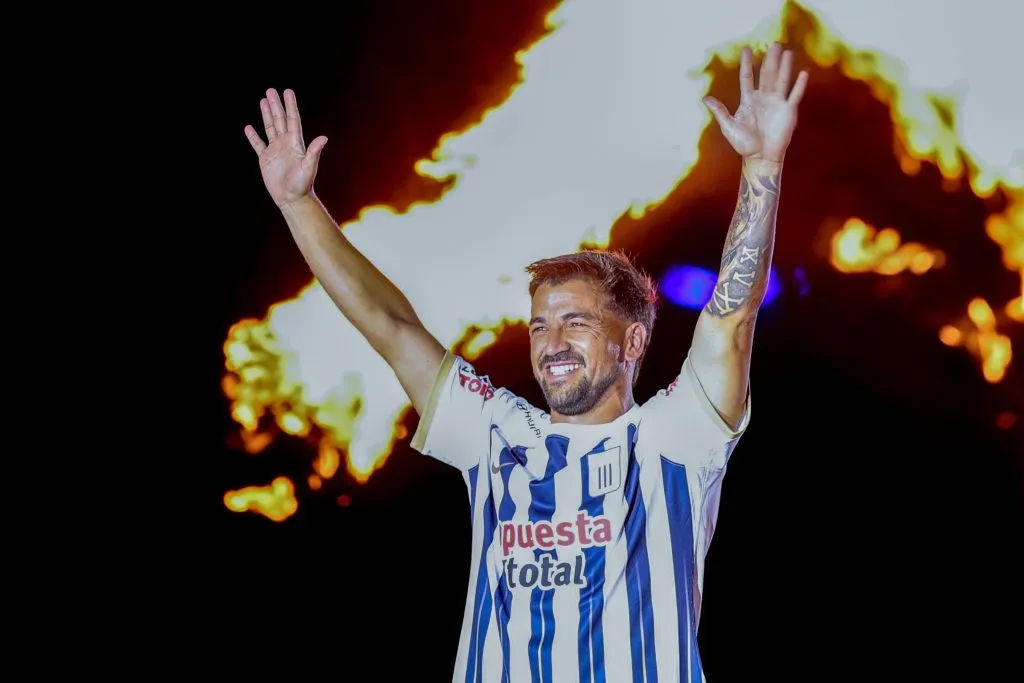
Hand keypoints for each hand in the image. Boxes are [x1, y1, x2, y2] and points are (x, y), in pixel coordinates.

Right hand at [245, 88, 327, 207]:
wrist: (292, 198)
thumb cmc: (303, 184)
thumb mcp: (309, 167)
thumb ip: (314, 152)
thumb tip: (324, 138)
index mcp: (296, 143)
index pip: (292, 119)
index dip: (290, 105)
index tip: (287, 92)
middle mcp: (285, 143)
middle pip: (280, 119)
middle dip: (275, 105)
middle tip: (271, 90)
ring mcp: (275, 150)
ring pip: (270, 127)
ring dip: (266, 114)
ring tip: (263, 101)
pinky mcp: (266, 159)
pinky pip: (258, 144)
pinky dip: (253, 136)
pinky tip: (248, 127)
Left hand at [703, 43, 808, 162]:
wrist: (760, 158)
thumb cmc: (744, 144)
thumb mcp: (729, 127)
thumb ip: (720, 112)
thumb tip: (705, 98)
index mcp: (748, 100)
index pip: (748, 78)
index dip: (747, 64)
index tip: (747, 49)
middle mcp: (763, 98)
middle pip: (767, 74)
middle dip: (770, 59)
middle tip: (774, 43)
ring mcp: (777, 103)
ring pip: (781, 80)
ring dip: (784, 66)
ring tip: (787, 51)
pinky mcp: (788, 111)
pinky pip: (794, 96)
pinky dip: (799, 85)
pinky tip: (802, 73)